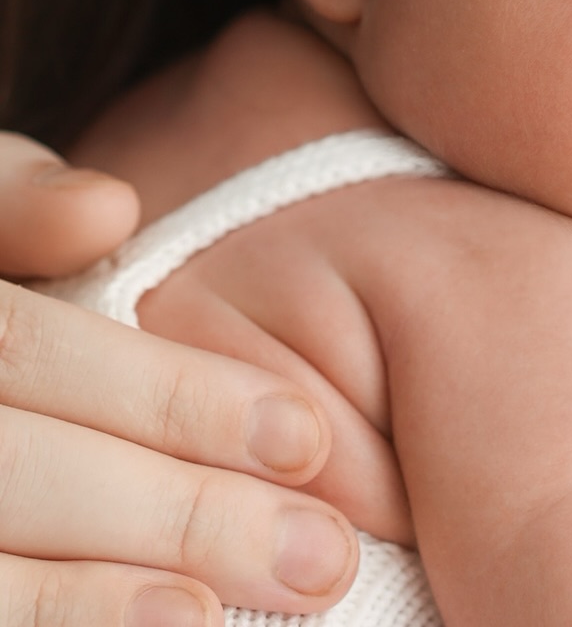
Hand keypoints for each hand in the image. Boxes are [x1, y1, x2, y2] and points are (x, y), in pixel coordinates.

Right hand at [0, 134, 359, 626]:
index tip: (305, 437)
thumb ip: (18, 206)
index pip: (33, 356)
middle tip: (322, 557)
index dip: (168, 397)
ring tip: (224, 616)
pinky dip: (52, 626)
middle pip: (17, 474)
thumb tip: (109, 212)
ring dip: (101, 603)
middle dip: (177, 515)